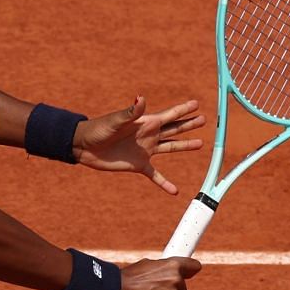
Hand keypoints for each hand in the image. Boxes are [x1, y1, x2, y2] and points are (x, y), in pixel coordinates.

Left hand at [73, 96, 205, 192]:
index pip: (169, 115)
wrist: (85, 147)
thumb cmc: (98, 129)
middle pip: (174, 129)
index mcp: (146, 122)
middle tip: (204, 119)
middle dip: (189, 124)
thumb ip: (130, 112)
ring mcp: (145, 150)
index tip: (197, 104)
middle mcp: (149, 135)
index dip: (183, 109)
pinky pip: (155, 176)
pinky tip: (174, 191)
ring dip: (185, 146)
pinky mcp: (138, 165)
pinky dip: (164, 183)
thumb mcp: (115, 120)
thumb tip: (141, 98)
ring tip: (200, 144)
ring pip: (170, 147)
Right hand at [116, 257, 199, 289]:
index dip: (190, 270)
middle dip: (171, 287)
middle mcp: (175, 282)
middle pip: (182, 287)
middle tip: (154, 287)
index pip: (194, 267)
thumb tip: (170, 271)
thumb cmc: (128, 278)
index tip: (189, 272)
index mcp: (173, 266)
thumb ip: (163, 269)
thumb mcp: (147, 265)